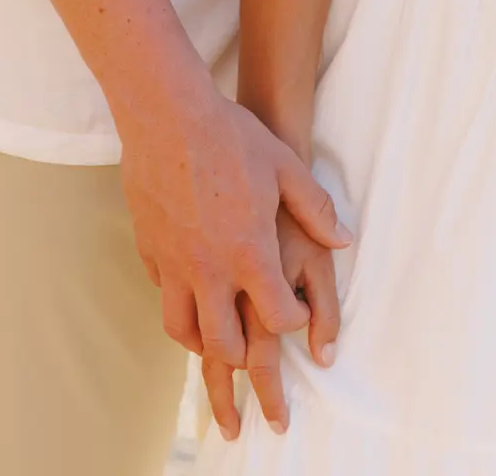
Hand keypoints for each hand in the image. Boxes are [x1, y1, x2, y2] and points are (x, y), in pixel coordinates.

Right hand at [117, 79, 350, 441]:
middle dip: (246, 366)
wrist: (167, 115)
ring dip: (205, 347)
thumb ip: (316, 210)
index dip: (292, 322)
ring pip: (185, 332)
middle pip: (227, 344)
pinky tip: (188, 302)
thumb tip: (344, 241)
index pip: (278, 317)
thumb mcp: (285, 167)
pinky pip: (164, 297)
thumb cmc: (231, 138)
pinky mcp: (151, 251)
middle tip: (258, 380)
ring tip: (216, 356)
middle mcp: (211, 269)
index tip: (297, 317)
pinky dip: (179, 309)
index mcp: (250, 252)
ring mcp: (176, 263)